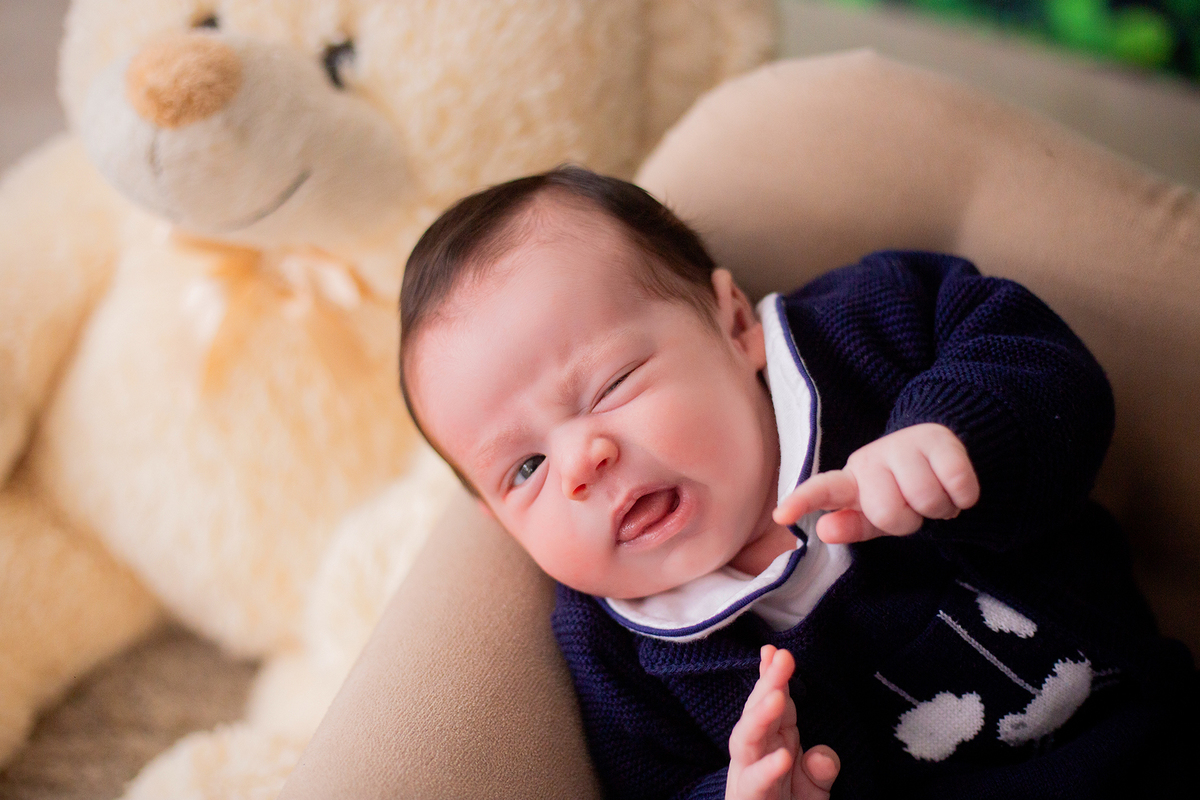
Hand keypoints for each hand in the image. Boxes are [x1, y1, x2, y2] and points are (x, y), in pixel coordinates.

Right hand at [726, 646, 839, 799]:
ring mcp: (747, 776)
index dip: (773, 676)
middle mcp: (756, 753)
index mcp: (774, 742)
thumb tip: (823, 754)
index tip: (775, 650)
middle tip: (781, 658)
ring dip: (759, 716)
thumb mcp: (813, 789)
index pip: (773, 703)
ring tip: (777, 695)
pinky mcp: (748, 799)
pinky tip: (783, 756)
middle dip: (767, 683)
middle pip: (758, 713)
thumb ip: (821, 768)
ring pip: (746, 740)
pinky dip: (767, 769)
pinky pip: (755, 783)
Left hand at [773, 423, 979, 543]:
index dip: (803, 501)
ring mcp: (905, 446)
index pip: (823, 490)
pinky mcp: (941, 440)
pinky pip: (958, 487)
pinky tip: (954, 487)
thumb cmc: (900, 489)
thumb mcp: (874, 514)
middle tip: (913, 507)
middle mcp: (872, 459)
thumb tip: (824, 530)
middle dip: (910, 521)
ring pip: (927, 501)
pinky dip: (963, 497)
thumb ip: (851, 525)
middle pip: (890, 513)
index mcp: (851, 481)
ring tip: (934, 494)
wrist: (941, 450)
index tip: (781, 515)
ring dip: (939, 509)